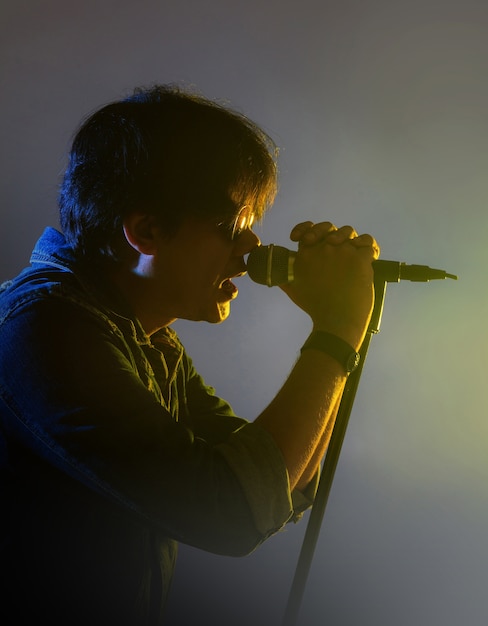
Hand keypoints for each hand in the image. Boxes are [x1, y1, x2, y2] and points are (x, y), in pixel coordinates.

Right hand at [281, 221, 379, 348]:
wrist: (336, 321)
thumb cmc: (315, 308)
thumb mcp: (292, 290)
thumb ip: (283, 277)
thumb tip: (276, 273)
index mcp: (306, 253)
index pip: (307, 230)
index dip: (308, 229)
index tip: (308, 238)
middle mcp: (324, 247)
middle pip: (329, 227)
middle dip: (331, 232)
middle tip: (333, 243)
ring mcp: (343, 251)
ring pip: (349, 232)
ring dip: (350, 239)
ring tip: (351, 249)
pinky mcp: (361, 258)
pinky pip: (367, 245)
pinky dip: (369, 249)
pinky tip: (368, 256)